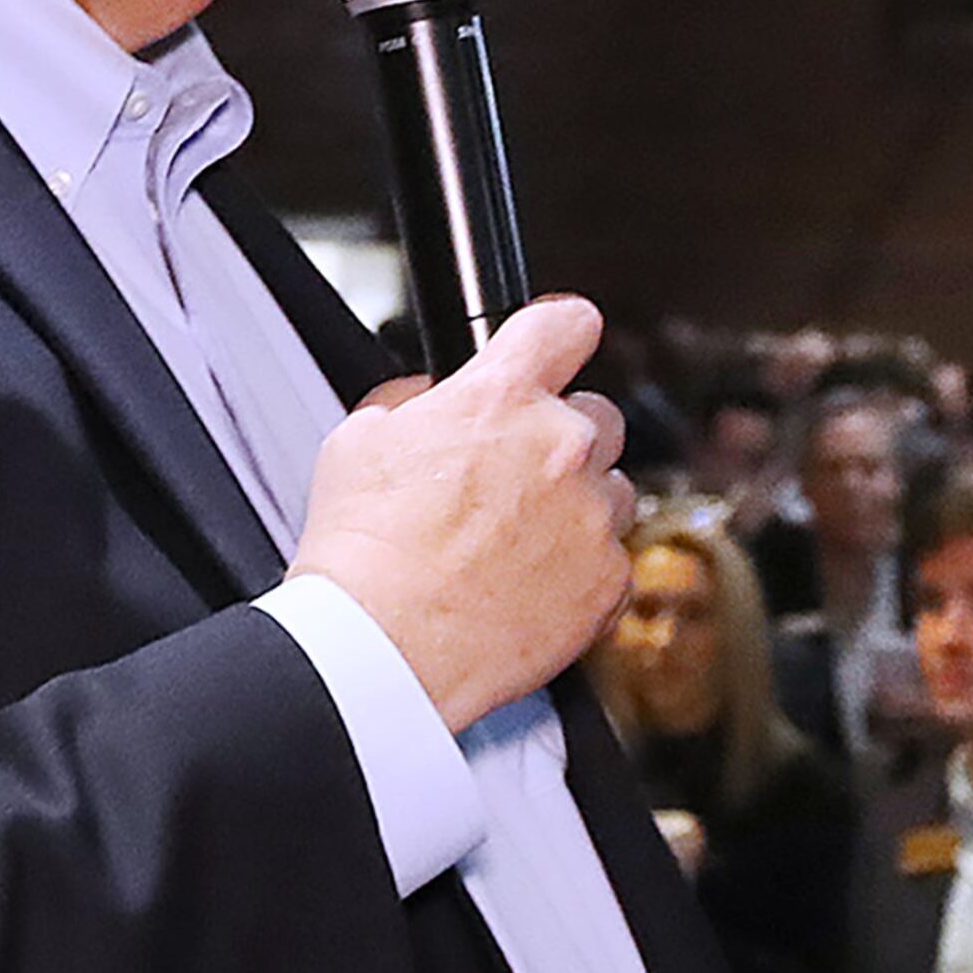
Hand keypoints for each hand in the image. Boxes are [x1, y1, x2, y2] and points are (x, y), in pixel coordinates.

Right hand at [288, 295, 634, 732]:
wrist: (381, 647)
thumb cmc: (362, 553)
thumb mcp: (360, 439)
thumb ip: (415, 402)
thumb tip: (435, 398)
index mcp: (502, 398)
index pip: (564, 325)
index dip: (561, 333)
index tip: (561, 344)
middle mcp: (561, 447)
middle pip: (598, 415)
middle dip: (562, 440)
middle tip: (513, 479)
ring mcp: (592, 515)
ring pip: (613, 491)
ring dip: (577, 508)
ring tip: (514, 546)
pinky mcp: (608, 581)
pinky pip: (612, 562)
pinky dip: (580, 573)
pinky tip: (528, 590)